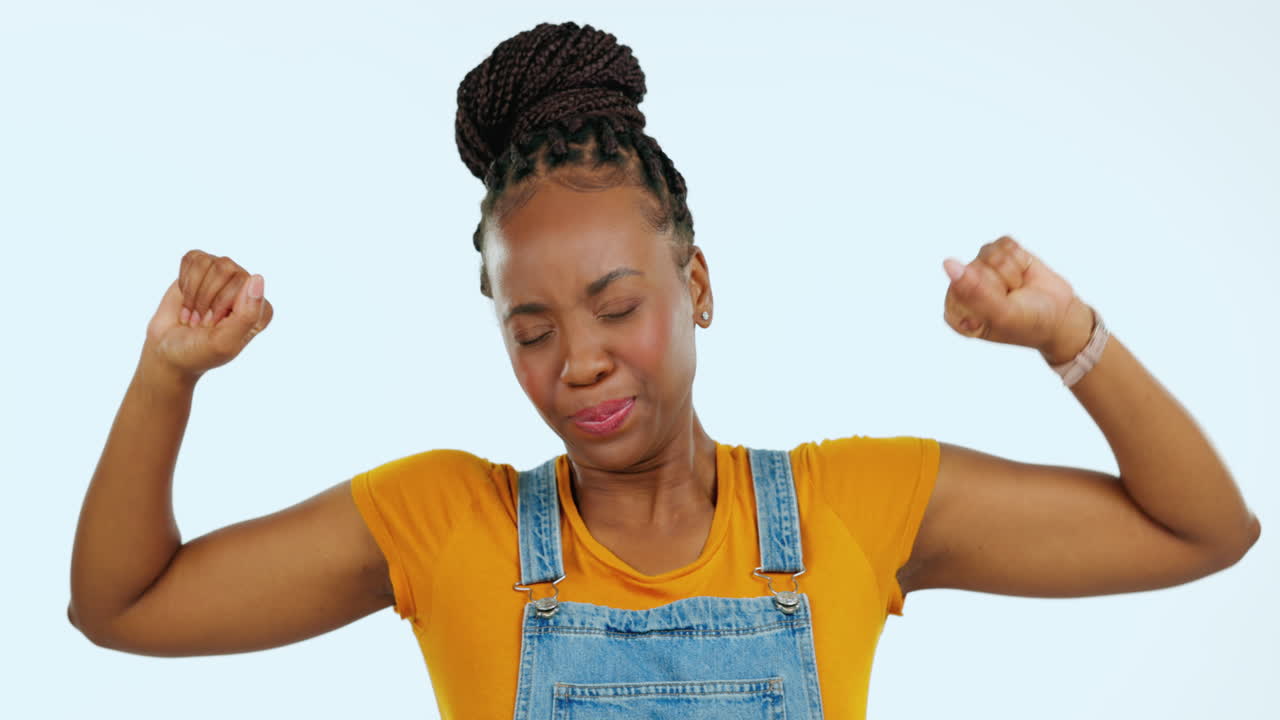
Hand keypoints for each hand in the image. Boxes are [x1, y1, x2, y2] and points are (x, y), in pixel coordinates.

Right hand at [143, 251, 273, 380]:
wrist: (167, 352)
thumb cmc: (198, 352)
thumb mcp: (224, 342)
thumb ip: (247, 315)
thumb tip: (258, 278)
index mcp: (260, 309)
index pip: (244, 283)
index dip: (219, 303)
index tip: (212, 326)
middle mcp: (246, 290)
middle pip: (225, 268)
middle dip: (204, 298)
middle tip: (200, 322)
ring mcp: (224, 279)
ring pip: (209, 262)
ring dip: (192, 292)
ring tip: (193, 314)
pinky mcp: (202, 271)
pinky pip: (193, 258)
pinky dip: (183, 281)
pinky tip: (186, 299)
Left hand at [941, 235, 1091, 360]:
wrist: (1060, 316)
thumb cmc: (1029, 323)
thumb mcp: (1001, 315)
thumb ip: (973, 292)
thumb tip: (948, 263)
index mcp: (955, 310)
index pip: (959, 289)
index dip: (987, 297)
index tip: (1000, 312)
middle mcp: (963, 287)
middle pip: (974, 268)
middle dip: (1000, 283)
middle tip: (1012, 298)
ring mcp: (981, 267)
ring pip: (989, 254)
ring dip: (1010, 272)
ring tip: (1017, 287)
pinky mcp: (998, 253)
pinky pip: (1004, 244)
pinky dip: (1019, 258)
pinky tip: (1022, 274)